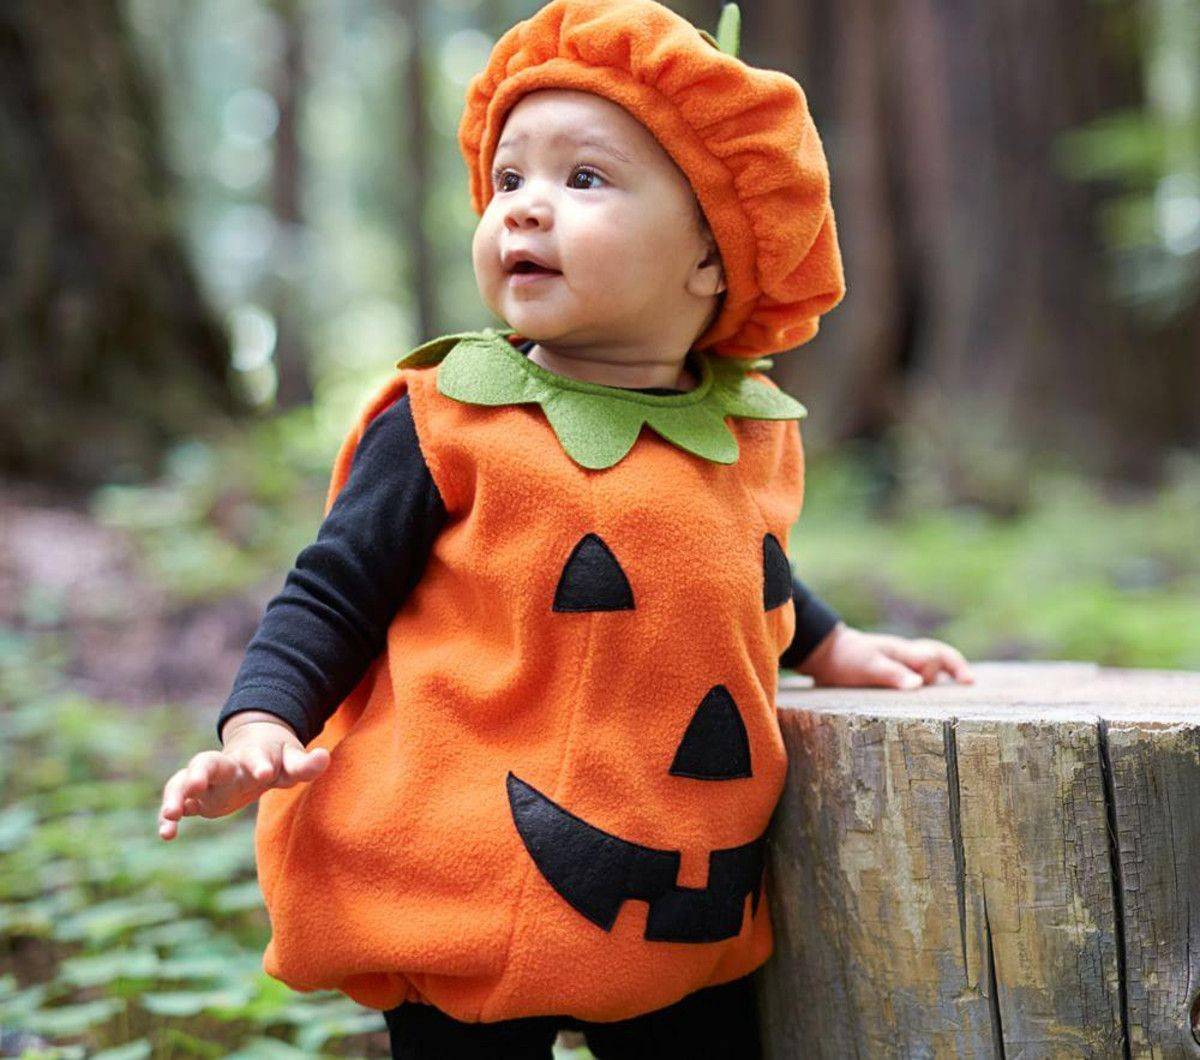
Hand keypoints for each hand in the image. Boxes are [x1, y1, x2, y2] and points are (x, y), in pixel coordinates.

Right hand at [157, 712, 329, 839]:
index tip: (264, 773)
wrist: (254, 749)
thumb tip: (324, 756)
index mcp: (253, 755)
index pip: (256, 757)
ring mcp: (208, 780)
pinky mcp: (198, 797)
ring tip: (171, 816)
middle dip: (199, 772)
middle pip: (207, 762)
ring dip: (175, 797)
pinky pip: (177, 803)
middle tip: (194, 784)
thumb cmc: (277, 757)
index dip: (260, 764)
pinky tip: (166, 834)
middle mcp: (226, 765)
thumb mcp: (293, 760)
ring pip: (183, 782)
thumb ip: (306, 763)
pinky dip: (169, 816)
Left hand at [798, 622, 973, 689]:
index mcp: (903, 652)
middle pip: (939, 658)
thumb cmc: (846, 659)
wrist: (825, 656)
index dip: (942, 667)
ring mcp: (900, 667)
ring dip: (945, 676)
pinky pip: (917, 680)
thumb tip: (919, 684)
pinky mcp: (893, 678)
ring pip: (930, 670)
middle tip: (968, 681)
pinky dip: (928, 686)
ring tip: (960, 689)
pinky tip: (931, 701)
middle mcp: (906, 658)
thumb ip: (892, 674)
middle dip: (955, 667)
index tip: (959, 682)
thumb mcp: (867, 666)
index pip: (933, 656)